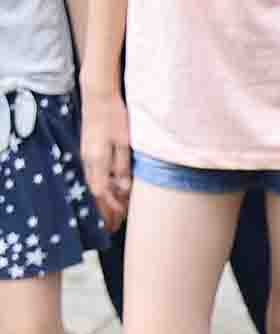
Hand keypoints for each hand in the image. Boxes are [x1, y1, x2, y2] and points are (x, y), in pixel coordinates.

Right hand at [81, 91, 131, 231]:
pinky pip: (95, 174)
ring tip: (114, 213)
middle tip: (113, 227)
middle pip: (95, 191)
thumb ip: (124, 168)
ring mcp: (87, 153)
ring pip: (94, 184)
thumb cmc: (115, 115)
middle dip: (104, 210)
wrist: (99, 93)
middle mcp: (88, 159)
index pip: (101, 192)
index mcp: (97, 160)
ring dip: (104, 200)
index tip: (121, 218)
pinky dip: (103, 187)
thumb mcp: (125, 144)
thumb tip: (124, 189)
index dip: (111, 208)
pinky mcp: (89, 148)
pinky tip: (113, 191)